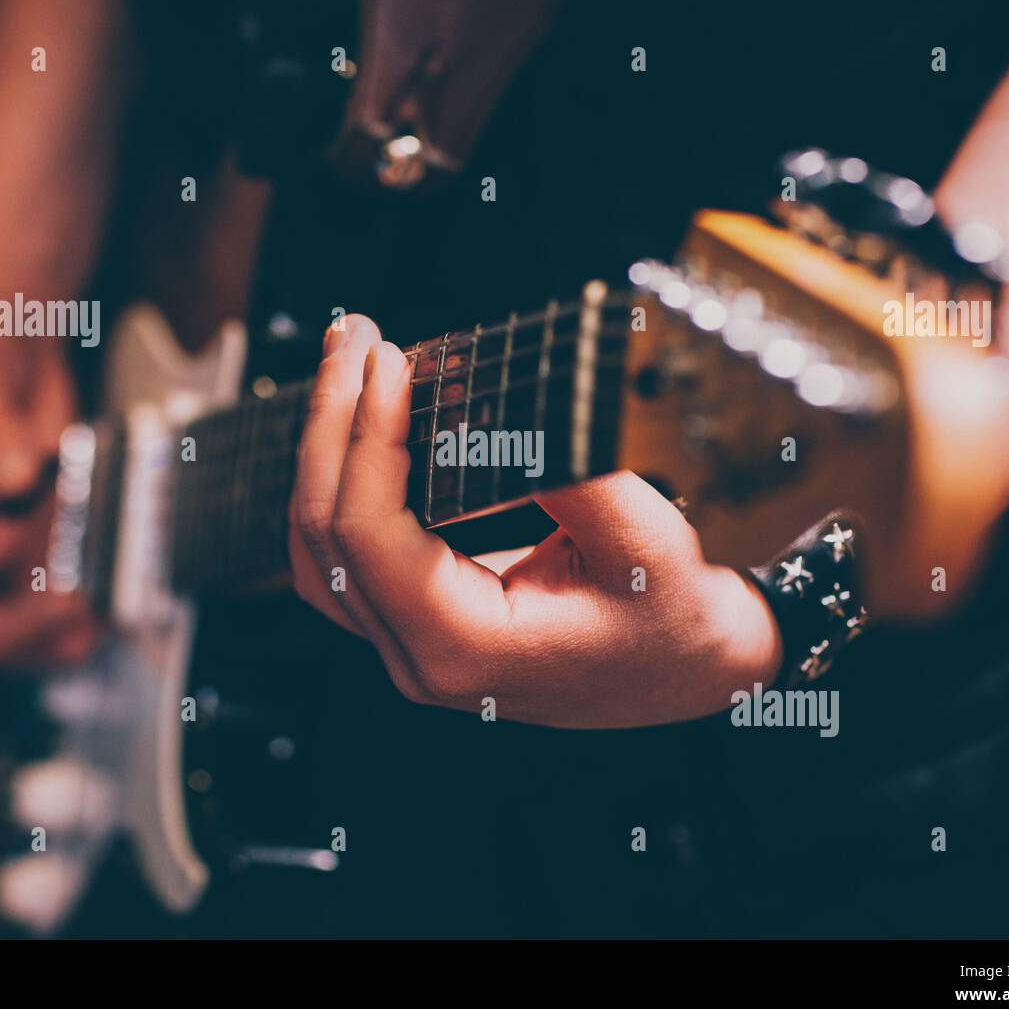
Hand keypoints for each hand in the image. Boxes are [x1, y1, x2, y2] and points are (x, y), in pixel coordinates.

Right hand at [0, 308, 98, 667]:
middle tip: (82, 609)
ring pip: (2, 632)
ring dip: (52, 639)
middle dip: (22, 628)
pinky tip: (114, 608)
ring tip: (104, 622)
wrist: (8, 338)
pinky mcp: (24, 553)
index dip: (11, 557)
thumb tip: (11, 479)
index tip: (69, 526)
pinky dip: (74, 618)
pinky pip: (39, 609)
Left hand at [288, 316, 781, 728]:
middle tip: (351, 338)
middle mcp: (420, 658)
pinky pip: (345, 557)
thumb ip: (567, 473)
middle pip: (324, 536)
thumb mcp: (642, 540)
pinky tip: (357, 427)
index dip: (365, 436)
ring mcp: (410, 647)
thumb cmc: (672, 619)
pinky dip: (342, 484)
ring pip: (319, 549)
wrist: (689, 670)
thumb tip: (493, 402)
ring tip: (346, 368)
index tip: (389, 362)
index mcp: (464, 646)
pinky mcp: (417, 625)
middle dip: (330, 423)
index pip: (367, 534)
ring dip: (324, 450)